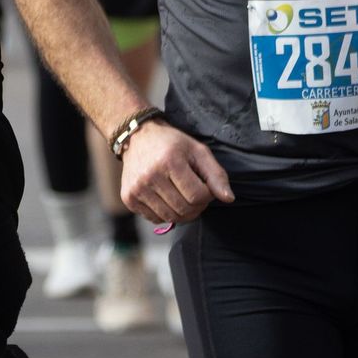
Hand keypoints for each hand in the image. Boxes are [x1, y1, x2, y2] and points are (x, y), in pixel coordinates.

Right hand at [119, 119, 234, 223]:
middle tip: (194, 192)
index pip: (198, 196)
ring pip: (170, 217)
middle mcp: (150, 176)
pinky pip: (155, 219)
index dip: (207, 195)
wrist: (137, 138)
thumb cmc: (172, 144)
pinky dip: (165, 213)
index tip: (204, 185)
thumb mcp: (198, 151)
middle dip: (196, 205)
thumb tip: (229, 199)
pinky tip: (165, 197)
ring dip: (182, 212)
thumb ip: (216, 175)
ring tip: (181, 195)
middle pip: (185, 210)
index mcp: (169, 161)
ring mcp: (137, 189)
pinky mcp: (128, 198)